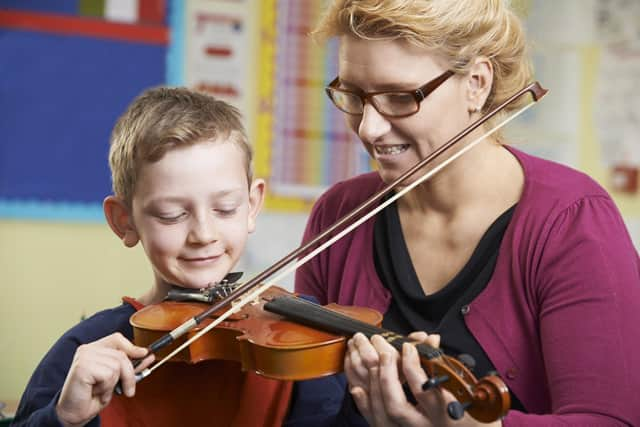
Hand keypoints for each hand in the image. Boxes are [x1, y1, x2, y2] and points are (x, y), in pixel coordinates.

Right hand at [56, 333, 153, 426]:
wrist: (74, 413)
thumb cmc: (92, 396)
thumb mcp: (117, 378)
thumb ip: (130, 365)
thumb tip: (148, 355)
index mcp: (94, 348)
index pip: (117, 338)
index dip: (132, 347)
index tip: (145, 355)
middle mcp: (87, 349)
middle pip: (122, 354)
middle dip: (129, 374)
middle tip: (127, 389)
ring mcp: (84, 356)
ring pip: (117, 365)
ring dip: (114, 384)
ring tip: (102, 390)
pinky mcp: (82, 366)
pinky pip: (109, 375)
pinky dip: (106, 388)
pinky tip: (96, 392)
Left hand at [345, 332, 500, 426]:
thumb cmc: (477, 422)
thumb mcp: (473, 395)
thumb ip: (448, 367)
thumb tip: (430, 339)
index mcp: (447, 414)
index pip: (425, 390)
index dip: (412, 367)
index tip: (407, 346)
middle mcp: (424, 426)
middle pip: (396, 405)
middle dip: (385, 373)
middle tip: (380, 345)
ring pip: (382, 414)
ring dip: (370, 382)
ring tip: (364, 354)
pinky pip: (375, 421)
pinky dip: (364, 403)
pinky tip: (356, 388)